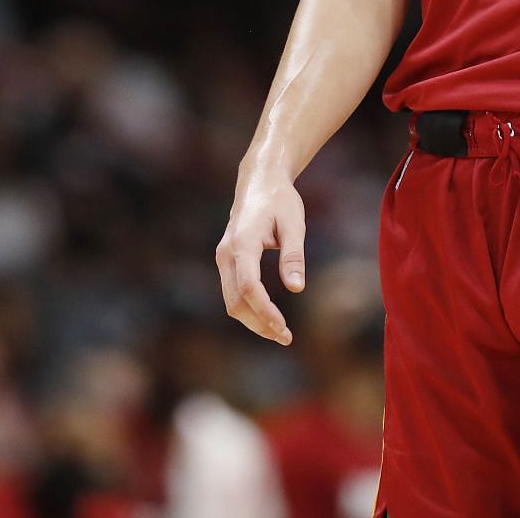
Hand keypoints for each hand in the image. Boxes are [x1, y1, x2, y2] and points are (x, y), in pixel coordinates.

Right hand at [215, 180, 305, 344]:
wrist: (258, 182)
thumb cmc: (280, 200)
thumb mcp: (294, 224)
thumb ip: (293, 255)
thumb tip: (296, 288)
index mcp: (243, 243)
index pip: (248, 288)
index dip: (265, 312)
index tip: (284, 329)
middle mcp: (226, 253)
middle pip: (235, 302)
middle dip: (259, 324)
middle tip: (286, 338)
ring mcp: (222, 257)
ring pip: (230, 301)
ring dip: (253, 321)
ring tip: (280, 333)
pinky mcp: (226, 261)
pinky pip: (232, 293)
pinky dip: (248, 310)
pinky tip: (268, 317)